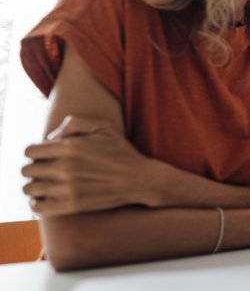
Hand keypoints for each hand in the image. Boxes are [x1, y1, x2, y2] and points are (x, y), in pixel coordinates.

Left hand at [21, 115, 154, 215]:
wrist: (140, 180)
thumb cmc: (121, 153)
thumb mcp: (103, 127)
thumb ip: (74, 123)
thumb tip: (50, 138)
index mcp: (70, 146)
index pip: (30, 151)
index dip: (37, 153)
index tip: (47, 157)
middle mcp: (66, 167)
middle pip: (27, 170)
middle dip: (35, 169)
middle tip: (48, 171)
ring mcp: (68, 188)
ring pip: (30, 189)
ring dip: (35, 186)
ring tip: (47, 185)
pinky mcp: (72, 206)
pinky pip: (38, 207)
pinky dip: (38, 203)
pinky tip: (48, 198)